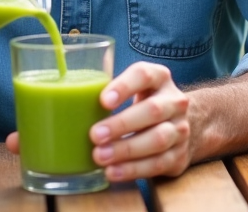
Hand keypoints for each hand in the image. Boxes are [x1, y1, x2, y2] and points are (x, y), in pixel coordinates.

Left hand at [90, 62, 192, 180]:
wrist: (178, 124)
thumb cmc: (143, 102)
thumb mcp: (133, 88)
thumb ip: (109, 90)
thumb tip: (67, 99)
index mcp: (159, 78)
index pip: (144, 75)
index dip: (123, 87)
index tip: (102, 101)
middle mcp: (174, 101)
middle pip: (152, 110)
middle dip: (122, 124)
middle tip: (94, 135)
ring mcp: (180, 129)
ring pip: (158, 139)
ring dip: (126, 149)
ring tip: (100, 156)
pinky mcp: (179, 155)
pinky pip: (158, 164)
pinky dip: (133, 169)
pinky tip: (113, 171)